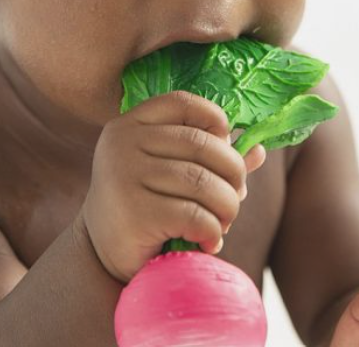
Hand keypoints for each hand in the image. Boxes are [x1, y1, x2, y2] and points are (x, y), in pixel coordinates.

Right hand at [79, 90, 265, 283]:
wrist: (99, 255)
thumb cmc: (145, 206)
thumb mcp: (170, 173)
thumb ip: (209, 158)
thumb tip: (258, 151)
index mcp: (130, 124)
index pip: (182, 103)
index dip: (214, 118)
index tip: (226, 144)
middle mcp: (123, 143)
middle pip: (202, 144)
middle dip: (233, 174)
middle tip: (234, 197)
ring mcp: (125, 175)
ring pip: (203, 182)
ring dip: (227, 206)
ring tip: (223, 222)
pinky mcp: (134, 212)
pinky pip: (195, 215)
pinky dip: (212, 230)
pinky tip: (207, 241)